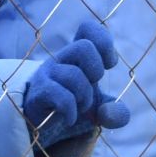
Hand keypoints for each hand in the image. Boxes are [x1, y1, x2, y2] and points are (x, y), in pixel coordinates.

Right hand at [23, 21, 130, 147]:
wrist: (42, 128)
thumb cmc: (73, 108)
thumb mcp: (100, 108)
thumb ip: (117, 112)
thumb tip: (110, 114)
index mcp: (76, 54)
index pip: (88, 28)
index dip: (104, 43)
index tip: (108, 65)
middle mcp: (60, 59)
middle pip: (84, 47)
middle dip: (96, 70)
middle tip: (91, 85)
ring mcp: (47, 74)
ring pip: (74, 75)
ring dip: (85, 97)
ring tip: (80, 107)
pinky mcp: (38, 93)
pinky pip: (61, 96)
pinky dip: (71, 111)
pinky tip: (69, 119)